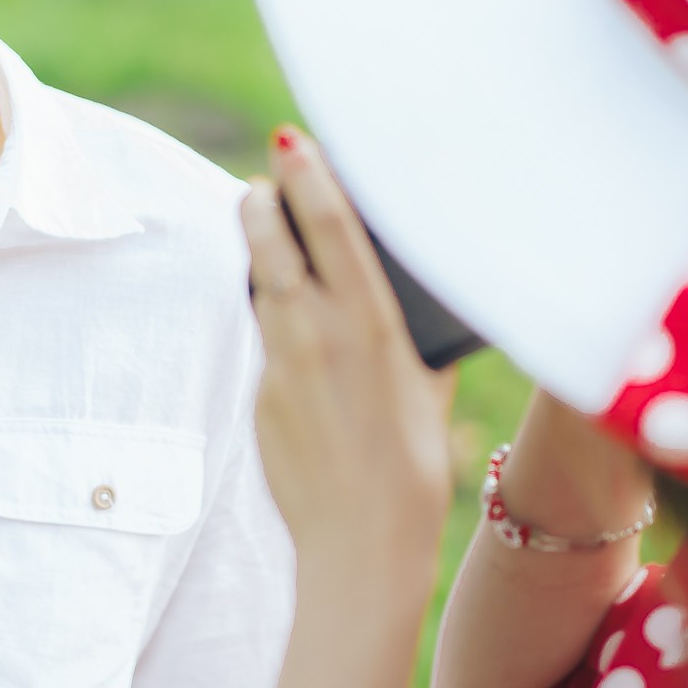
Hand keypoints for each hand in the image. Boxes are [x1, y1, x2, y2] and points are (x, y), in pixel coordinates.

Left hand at [241, 128, 457, 591]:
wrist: (359, 545)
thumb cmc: (412, 469)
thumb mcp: (427, 390)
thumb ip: (410, 340)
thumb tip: (402, 304)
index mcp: (369, 322)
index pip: (327, 224)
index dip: (306, 174)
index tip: (290, 141)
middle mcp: (316, 333)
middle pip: (270, 240)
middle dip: (260, 202)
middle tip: (261, 183)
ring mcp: (280, 366)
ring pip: (260, 288)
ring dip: (260, 256)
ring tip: (268, 235)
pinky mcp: (260, 398)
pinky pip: (266, 344)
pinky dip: (276, 325)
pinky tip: (296, 335)